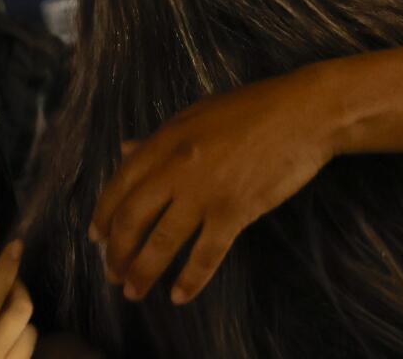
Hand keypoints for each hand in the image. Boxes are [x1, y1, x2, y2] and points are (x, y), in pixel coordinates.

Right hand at [0, 241, 36, 358]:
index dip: (4, 271)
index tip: (15, 246)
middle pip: (21, 313)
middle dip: (20, 290)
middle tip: (8, 283)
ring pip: (31, 335)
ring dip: (22, 320)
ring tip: (3, 316)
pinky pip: (26, 355)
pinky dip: (20, 343)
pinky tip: (4, 342)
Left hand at [89, 67, 337, 304]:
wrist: (305, 113)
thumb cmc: (256, 107)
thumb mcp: (199, 113)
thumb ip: (161, 136)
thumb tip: (126, 149)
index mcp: (167, 140)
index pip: (121, 184)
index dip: (104, 215)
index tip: (97, 238)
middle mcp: (177, 168)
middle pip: (133, 219)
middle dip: (117, 253)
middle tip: (114, 274)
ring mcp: (205, 192)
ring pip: (161, 242)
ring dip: (143, 272)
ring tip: (135, 292)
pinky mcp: (234, 211)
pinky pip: (205, 254)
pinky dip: (190, 280)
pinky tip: (180, 296)